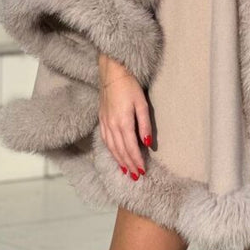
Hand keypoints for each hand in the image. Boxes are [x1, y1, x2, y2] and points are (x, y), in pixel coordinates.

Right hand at [98, 53, 152, 180]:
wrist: (111, 72)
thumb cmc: (130, 85)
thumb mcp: (141, 103)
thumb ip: (144, 124)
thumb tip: (148, 143)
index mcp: (123, 122)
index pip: (131, 147)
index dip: (136, 160)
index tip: (143, 171)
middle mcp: (112, 126)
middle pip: (120, 150)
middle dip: (128, 164)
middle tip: (135, 176)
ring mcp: (105, 123)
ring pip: (112, 147)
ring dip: (119, 161)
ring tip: (125, 171)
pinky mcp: (101, 119)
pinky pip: (105, 140)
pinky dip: (111, 151)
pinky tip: (115, 155)